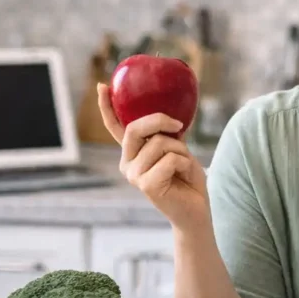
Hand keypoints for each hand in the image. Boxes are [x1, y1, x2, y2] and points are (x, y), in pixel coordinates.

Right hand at [97, 83, 209, 230]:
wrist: (196, 211)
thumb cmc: (187, 180)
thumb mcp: (178, 150)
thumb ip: (168, 135)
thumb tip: (174, 112)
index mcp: (132, 153)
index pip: (116, 128)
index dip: (107, 107)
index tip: (102, 86)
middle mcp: (127, 163)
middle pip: (135, 129)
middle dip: (160, 120)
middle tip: (178, 124)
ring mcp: (134, 175)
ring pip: (160, 143)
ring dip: (182, 150)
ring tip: (184, 166)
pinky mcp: (147, 185)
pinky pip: (171, 158)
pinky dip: (185, 163)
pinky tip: (184, 176)